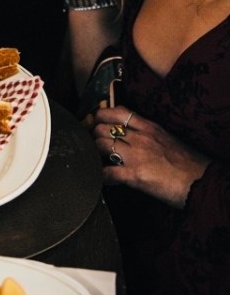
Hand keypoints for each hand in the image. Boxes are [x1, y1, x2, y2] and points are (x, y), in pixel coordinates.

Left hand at [94, 105, 210, 207]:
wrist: (202, 182)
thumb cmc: (188, 163)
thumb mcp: (167, 138)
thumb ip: (147, 134)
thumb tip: (131, 136)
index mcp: (149, 127)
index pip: (117, 111)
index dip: (101, 116)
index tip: (96, 122)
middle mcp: (140, 137)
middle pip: (102, 127)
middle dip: (93, 135)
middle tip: (92, 144)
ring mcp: (136, 155)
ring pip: (100, 145)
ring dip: (94, 153)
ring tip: (97, 160)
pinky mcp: (135, 175)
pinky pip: (107, 173)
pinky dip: (101, 176)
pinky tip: (104, 179)